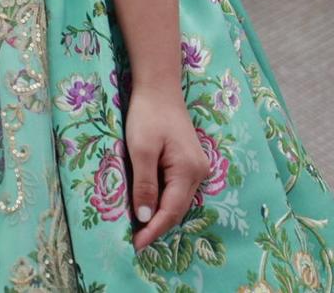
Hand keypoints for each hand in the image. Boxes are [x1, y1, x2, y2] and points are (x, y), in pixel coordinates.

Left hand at [123, 85, 207, 249]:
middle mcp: (198, 173)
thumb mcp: (140, 149)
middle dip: (157, 226)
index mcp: (188, 171)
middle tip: (134, 240)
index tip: (136, 246)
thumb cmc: (148, 115)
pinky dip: (163, 200)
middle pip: (177, 209)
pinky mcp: (190, 162)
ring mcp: (197, 167)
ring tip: (139, 228)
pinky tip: (149, 204)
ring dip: (160, 214)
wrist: (159, 87)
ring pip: (178, 201)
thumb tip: (145, 218)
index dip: (153, 230)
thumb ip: (144, 184)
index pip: (171, 211)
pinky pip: (177, 189)